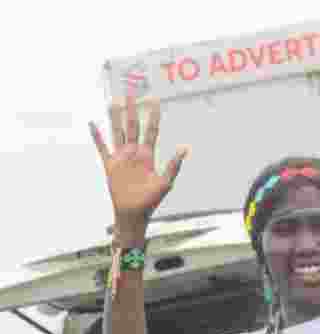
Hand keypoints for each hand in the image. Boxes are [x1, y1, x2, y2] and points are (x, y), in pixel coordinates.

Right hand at [90, 94, 187, 239]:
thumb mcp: (165, 182)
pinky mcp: (110, 165)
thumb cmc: (151, 200)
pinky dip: (96, 136)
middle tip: (132, 91)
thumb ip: (173, 165)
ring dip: (116, 116)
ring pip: (118, 131)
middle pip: (133, 125)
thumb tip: (185, 148)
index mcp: (148, 155)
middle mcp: (134, 153)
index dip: (153, 115)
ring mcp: (121, 158)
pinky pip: (102, 148)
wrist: (134, 213)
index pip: (151, 130)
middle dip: (133, 108)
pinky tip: (92, 124)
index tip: (155, 100)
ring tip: (114, 101)